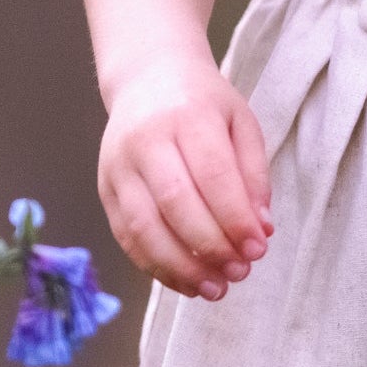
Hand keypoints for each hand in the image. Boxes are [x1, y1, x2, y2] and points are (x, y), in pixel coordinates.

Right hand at [98, 50, 273, 300]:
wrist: (147, 78)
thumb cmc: (202, 103)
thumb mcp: (240, 123)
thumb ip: (253, 175)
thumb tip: (260, 229)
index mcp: (188, 116)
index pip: (213, 175)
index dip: (235, 218)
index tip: (258, 248)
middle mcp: (146, 140)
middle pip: (176, 204)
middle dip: (211, 247)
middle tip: (241, 271)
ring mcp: (118, 166)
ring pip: (144, 227)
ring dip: (181, 267)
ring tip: (216, 288)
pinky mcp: (105, 188)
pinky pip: (127, 236)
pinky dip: (156, 267)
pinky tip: (187, 281)